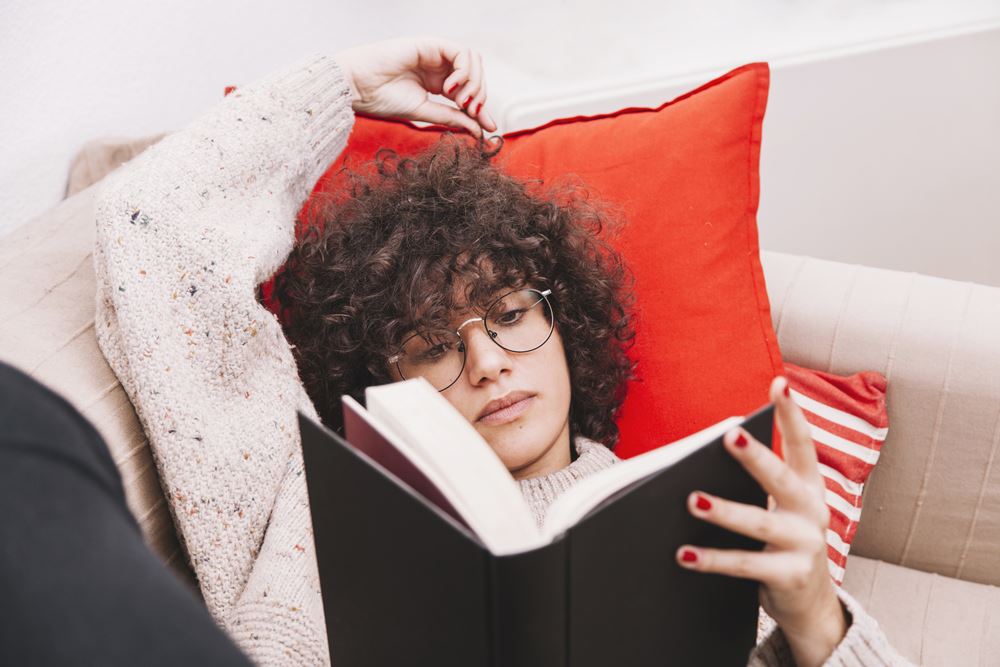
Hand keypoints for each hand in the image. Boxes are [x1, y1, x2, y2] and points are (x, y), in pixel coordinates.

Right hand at [333, 36, 496, 137]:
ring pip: (473, 60)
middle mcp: (438, 68)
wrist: (359, 87)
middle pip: (476, 75)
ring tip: (459, 100)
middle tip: (468, 110)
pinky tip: (449, 87)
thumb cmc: (382, 99)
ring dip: (474, 82)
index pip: (469, 92)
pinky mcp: (430, 44)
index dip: (482, 108)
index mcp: (437, 84)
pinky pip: (461, 52)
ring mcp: (435, 55)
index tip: (488, 128)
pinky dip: (463, 70)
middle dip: (480, 95)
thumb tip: (479, 130)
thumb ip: (451, 118)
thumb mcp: (424, 113)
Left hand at [675, 377, 848, 666]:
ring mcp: (804, 545)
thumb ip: (761, 483)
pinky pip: (744, 565)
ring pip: (758, 523)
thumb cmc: (786, 544)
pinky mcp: (790, 575)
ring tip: (692, 499)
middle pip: (780, 478)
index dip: (793, 414)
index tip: (781, 383)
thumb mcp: (784, 509)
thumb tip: (715, 453)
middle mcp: (812, 512)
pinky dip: (712, 560)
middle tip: (728, 436)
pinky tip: (685, 554)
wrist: (813, 605)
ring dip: (723, 511)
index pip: (803, 445)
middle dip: (755, 456)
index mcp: (810, 488)